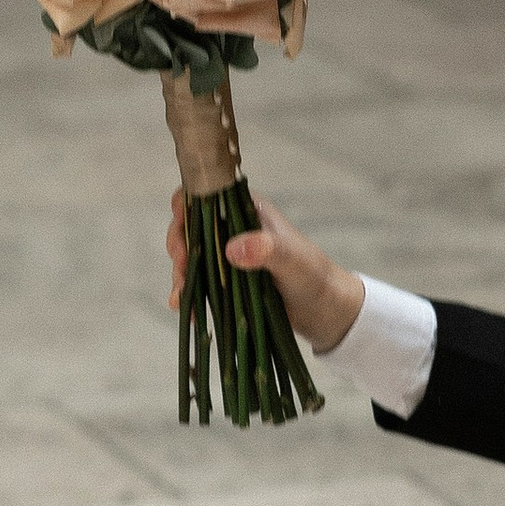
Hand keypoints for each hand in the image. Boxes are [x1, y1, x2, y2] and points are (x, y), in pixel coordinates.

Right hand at [164, 190, 361, 351]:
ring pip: (191, 257)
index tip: (180, 224)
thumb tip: (232, 249)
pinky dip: (189, 293)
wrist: (325, 311)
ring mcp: (229, 256)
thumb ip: (267, 250)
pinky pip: (200, 282)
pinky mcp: (227, 281)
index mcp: (248, 211)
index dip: (187, 204)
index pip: (208, 195)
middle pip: (191, 227)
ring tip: (182, 297)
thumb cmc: (314, 276)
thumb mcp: (292, 260)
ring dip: (182, 274)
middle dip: (179, 246)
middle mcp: (234, 229)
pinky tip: (186, 309)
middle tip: (181, 267)